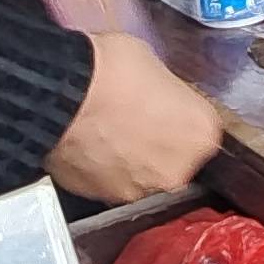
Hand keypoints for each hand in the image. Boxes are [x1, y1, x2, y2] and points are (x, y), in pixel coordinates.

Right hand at [44, 31, 223, 202]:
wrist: (62, 94)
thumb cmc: (110, 71)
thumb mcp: (155, 65)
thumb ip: (168, 93)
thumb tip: (157, 97)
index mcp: (201, 133)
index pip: (200, 128)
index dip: (179, 114)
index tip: (164, 105)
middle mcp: (178, 170)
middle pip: (176, 158)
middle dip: (159, 142)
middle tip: (135, 117)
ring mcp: (140, 189)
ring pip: (144, 174)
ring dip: (132, 159)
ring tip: (109, 130)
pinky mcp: (105, 198)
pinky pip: (112, 182)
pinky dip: (105, 169)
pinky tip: (92, 144)